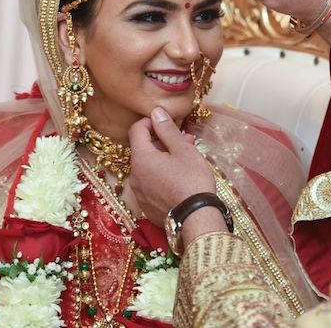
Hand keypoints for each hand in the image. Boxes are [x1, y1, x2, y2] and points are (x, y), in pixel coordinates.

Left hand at [128, 108, 219, 229]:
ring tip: (187, 160)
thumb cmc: (192, 181)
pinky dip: (162, 177)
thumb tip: (156, 112)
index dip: (150, 121)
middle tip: (185, 141)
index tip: (166, 122)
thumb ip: (167, 130)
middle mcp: (135, 176)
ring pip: (148, 168)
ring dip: (164, 159)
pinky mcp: (147, 207)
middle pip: (143, 150)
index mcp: (141, 159)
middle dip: (162, 142)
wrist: (196, 218)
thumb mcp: (183, 150)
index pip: (136, 130)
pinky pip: (151, 184)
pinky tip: (180, 179)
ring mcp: (140, 193)